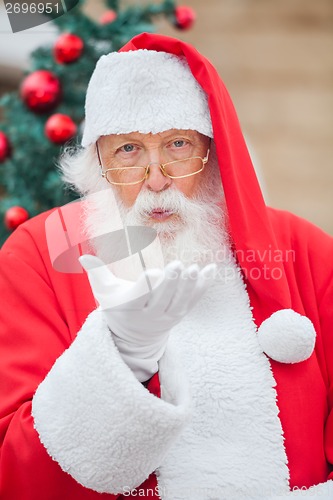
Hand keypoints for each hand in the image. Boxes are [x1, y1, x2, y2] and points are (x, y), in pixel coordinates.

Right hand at [79, 255, 215, 380]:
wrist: (132, 337)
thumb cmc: (117, 307)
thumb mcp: (104, 292)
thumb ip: (96, 272)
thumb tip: (82, 256)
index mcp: (130, 307)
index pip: (140, 296)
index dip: (147, 285)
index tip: (154, 273)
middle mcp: (150, 315)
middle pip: (162, 299)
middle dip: (171, 283)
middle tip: (179, 265)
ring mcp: (167, 317)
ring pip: (180, 302)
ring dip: (190, 286)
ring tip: (195, 268)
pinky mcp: (179, 316)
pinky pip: (193, 301)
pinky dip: (203, 287)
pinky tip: (212, 270)